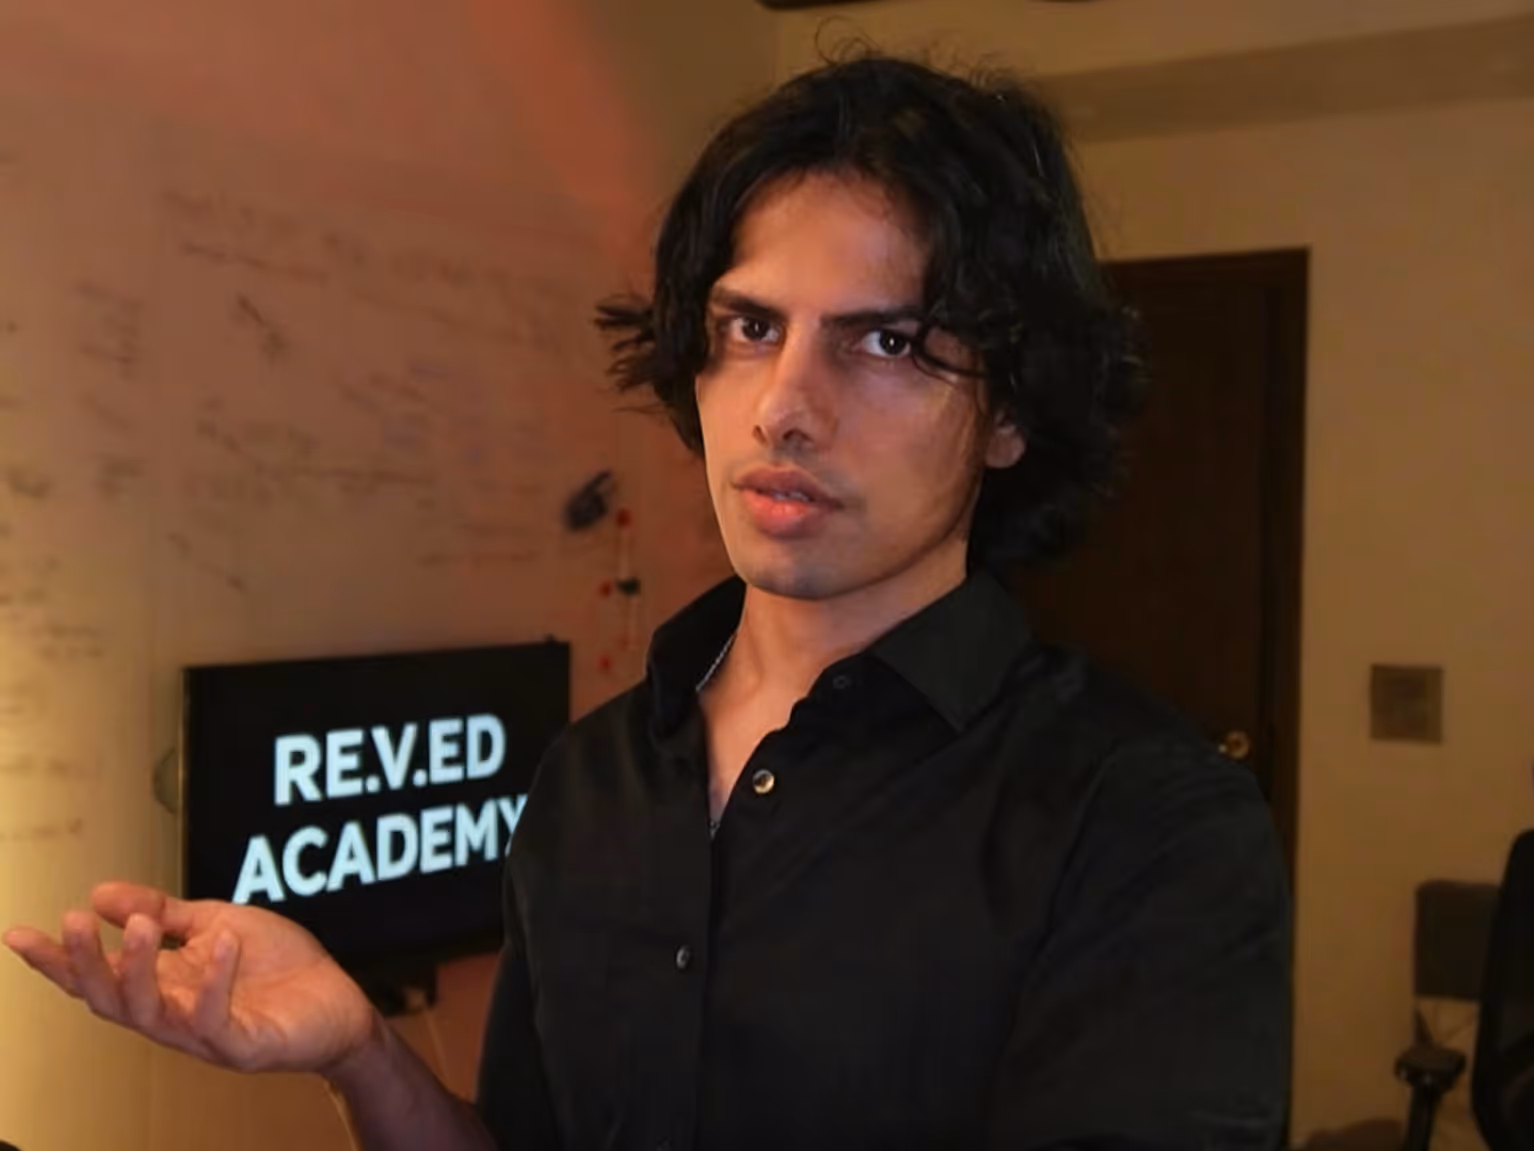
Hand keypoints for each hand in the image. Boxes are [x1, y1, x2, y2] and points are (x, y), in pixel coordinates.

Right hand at [3, 882, 377, 1075]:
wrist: (340, 1001)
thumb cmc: (279, 967)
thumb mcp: (218, 923)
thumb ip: (163, 912)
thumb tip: (98, 892)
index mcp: (162, 985)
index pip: (97, 976)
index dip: (57, 960)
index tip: (18, 932)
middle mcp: (173, 1015)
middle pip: (109, 1000)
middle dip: (87, 963)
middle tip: (76, 920)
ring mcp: (205, 1035)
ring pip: (150, 1015)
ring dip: (140, 969)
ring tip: (141, 926)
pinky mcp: (243, 1046)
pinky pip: (216, 1021)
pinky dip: (214, 981)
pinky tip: (218, 944)